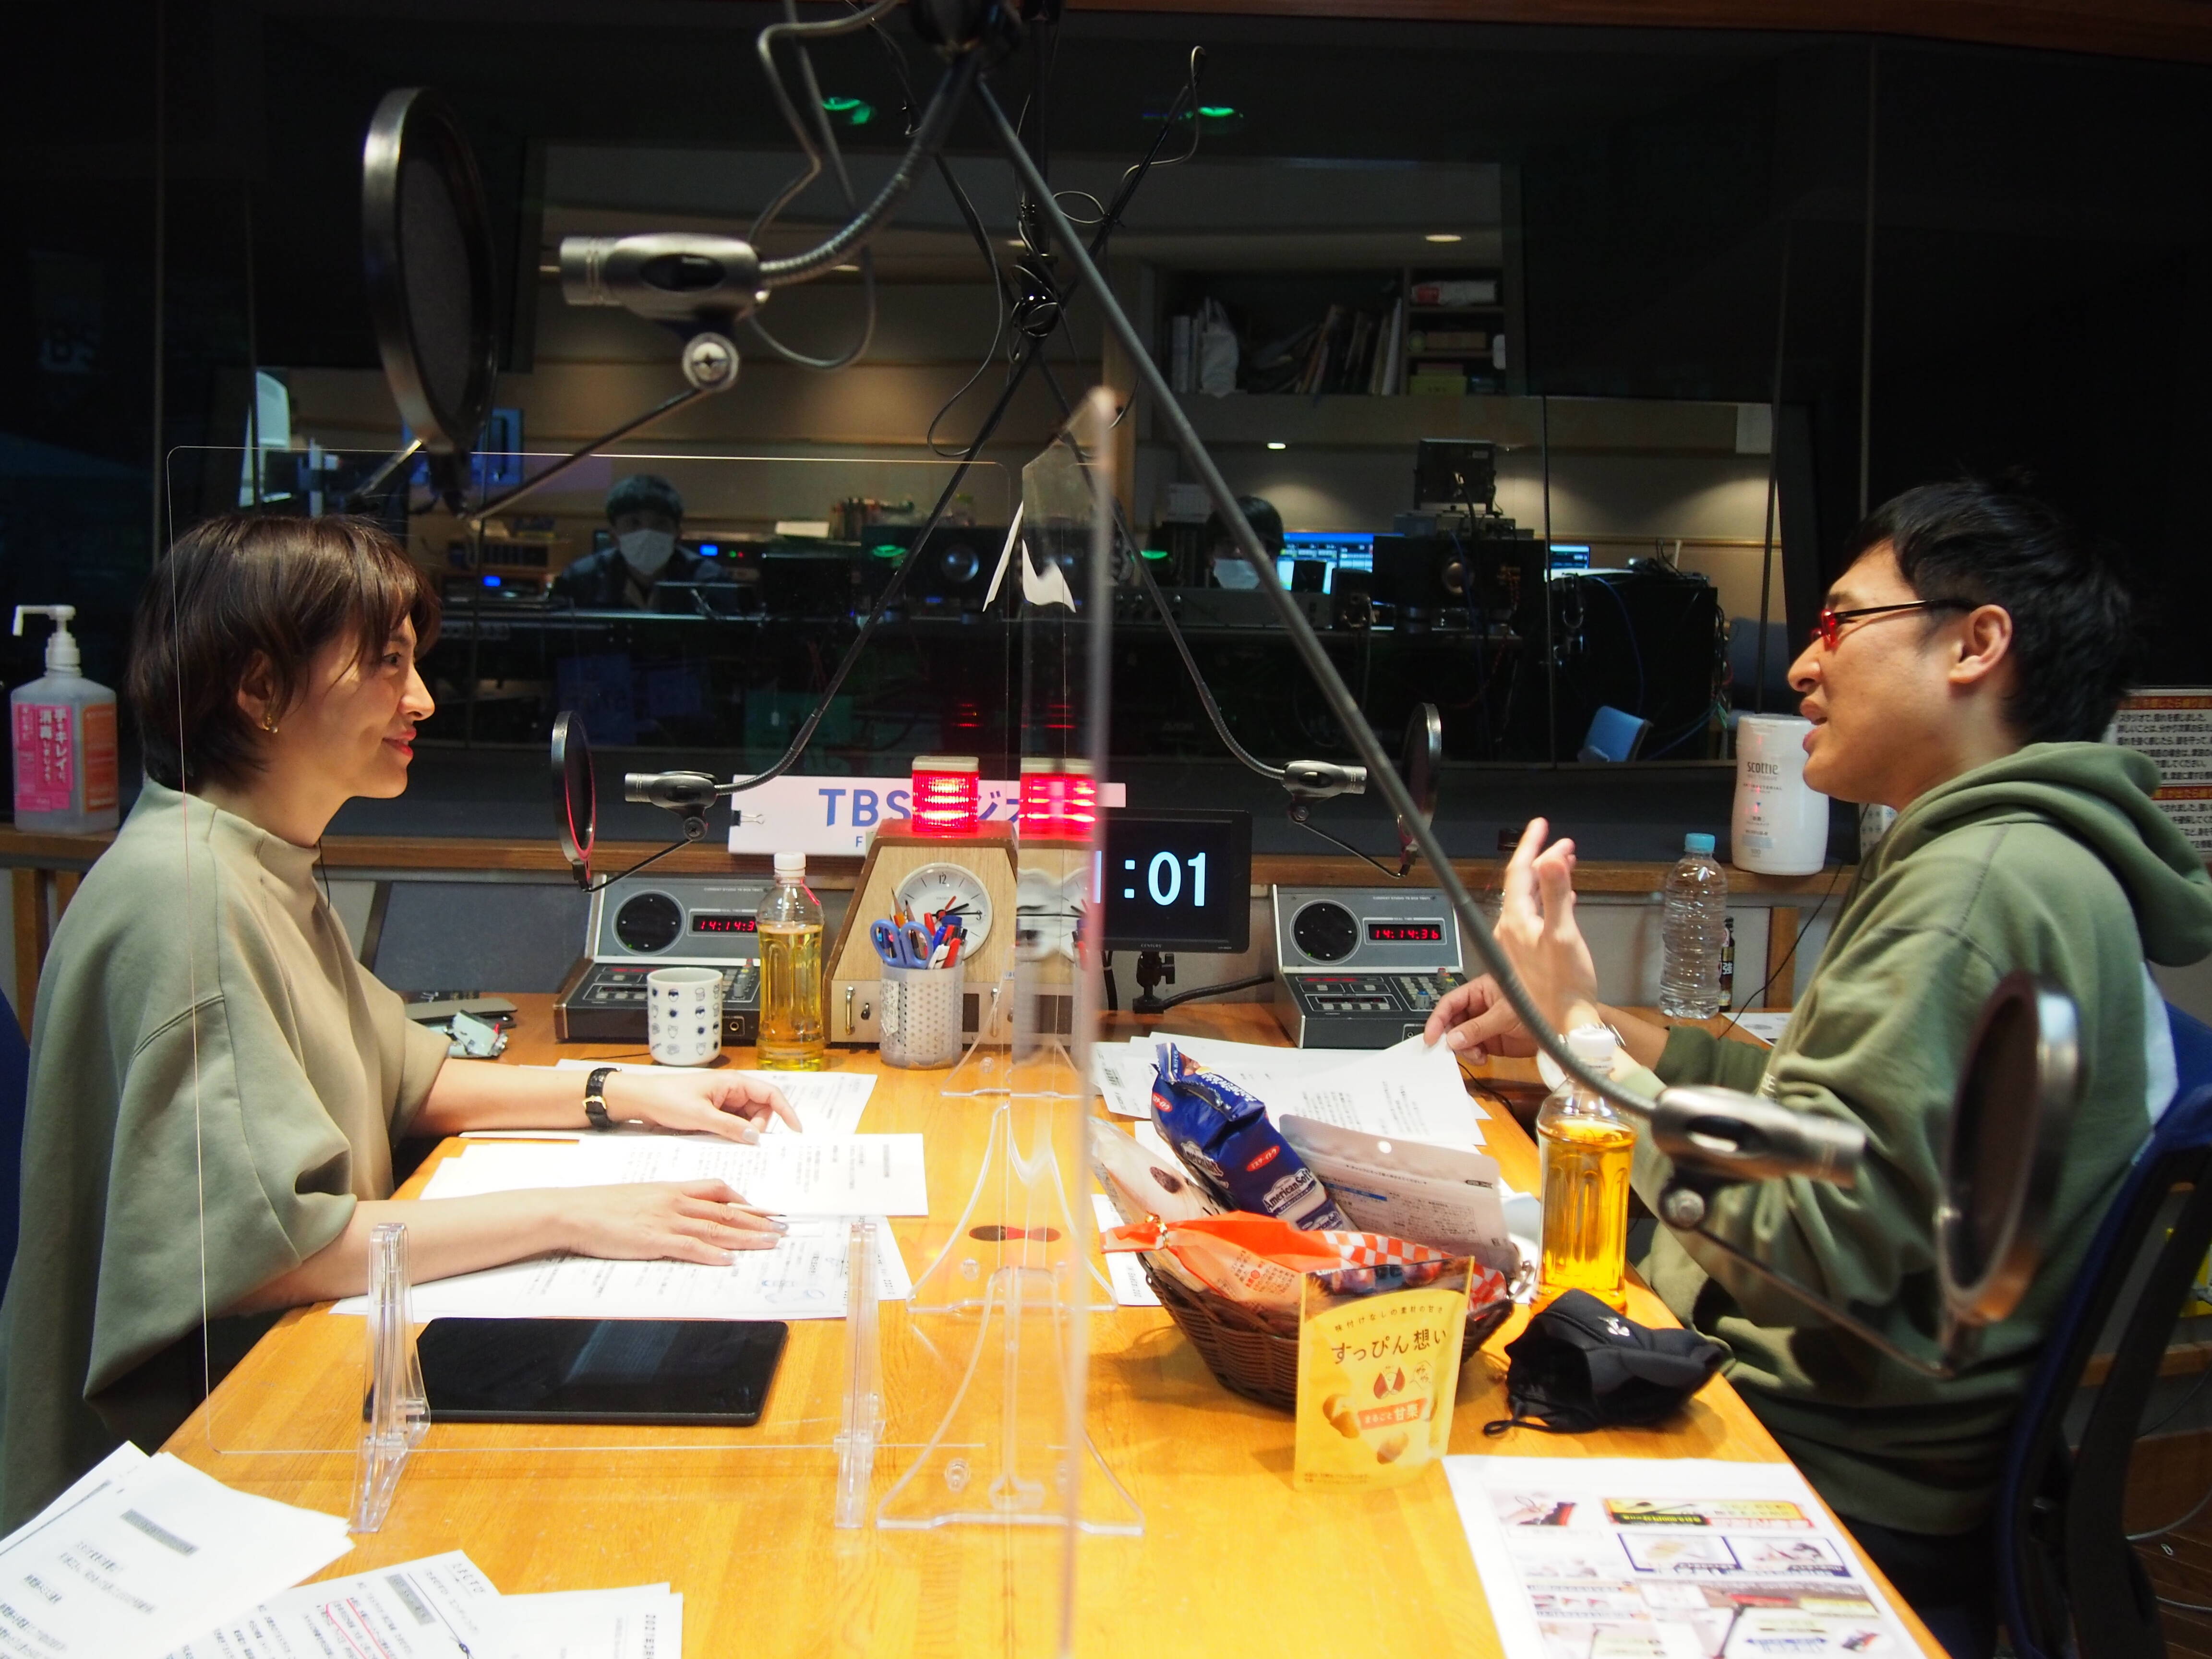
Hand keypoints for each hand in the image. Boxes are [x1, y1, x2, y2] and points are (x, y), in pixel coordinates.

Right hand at [560, 1179, 785, 1263]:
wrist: (576, 1211)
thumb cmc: (603, 1206)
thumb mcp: (641, 1196)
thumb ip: (665, 1202)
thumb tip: (683, 1212)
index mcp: (672, 1189)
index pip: (718, 1190)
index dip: (745, 1200)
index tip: (765, 1209)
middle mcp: (675, 1202)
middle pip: (725, 1211)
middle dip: (757, 1221)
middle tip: (782, 1228)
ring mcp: (666, 1220)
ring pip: (716, 1228)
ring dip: (746, 1237)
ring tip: (770, 1242)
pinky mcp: (654, 1240)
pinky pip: (690, 1247)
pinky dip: (712, 1253)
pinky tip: (730, 1259)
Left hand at [602, 1070, 800, 1141]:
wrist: (641, 1100)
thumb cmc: (667, 1099)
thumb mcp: (700, 1116)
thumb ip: (730, 1127)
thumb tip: (755, 1137)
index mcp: (733, 1083)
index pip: (771, 1094)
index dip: (787, 1111)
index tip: (795, 1130)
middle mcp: (732, 1090)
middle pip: (762, 1110)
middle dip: (759, 1127)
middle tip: (746, 1142)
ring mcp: (724, 1102)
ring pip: (748, 1119)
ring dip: (745, 1132)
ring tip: (728, 1140)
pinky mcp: (715, 1112)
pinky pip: (734, 1124)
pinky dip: (734, 1134)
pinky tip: (724, 1141)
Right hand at [1422, 974, 1537, 1058]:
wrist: (1560, 1029)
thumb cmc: (1538, 1007)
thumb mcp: (1505, 1015)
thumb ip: (1478, 1027)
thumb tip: (1454, 1039)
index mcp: (1480, 991)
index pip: (1450, 1002)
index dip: (1438, 1018)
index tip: (1430, 1036)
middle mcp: (1480, 1007)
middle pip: (1453, 1021)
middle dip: (1451, 1036)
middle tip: (1451, 1049)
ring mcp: (1485, 1024)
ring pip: (1461, 1038)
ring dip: (1463, 1048)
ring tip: (1475, 1054)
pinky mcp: (1492, 1041)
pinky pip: (1473, 1049)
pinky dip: (1473, 1056)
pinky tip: (1481, 1058)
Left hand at [1425, 817, 1600, 1050]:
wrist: (1565, 1024)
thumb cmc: (1565, 987)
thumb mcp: (1563, 935)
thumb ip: (1555, 893)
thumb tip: (1550, 858)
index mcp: (1516, 922)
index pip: (1518, 872)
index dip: (1530, 845)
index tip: (1540, 824)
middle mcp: (1511, 931)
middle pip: (1522, 883)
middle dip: (1541, 858)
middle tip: (1560, 841)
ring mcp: (1519, 943)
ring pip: (1530, 899)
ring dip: (1546, 878)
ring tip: (1564, 861)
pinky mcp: (1530, 954)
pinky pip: (1537, 915)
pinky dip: (1550, 899)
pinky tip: (1563, 899)